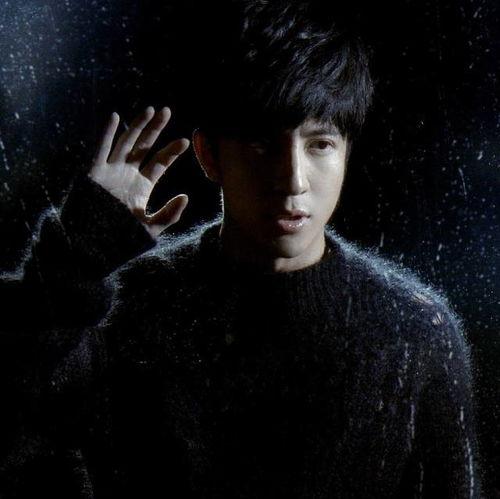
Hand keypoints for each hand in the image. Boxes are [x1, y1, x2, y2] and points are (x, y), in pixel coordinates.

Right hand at [88, 106, 189, 237]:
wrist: (94, 243)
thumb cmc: (123, 236)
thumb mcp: (150, 228)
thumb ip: (169, 214)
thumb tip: (185, 197)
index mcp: (142, 185)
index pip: (159, 163)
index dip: (171, 151)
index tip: (185, 141)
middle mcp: (128, 174)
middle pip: (144, 146)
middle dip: (155, 129)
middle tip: (167, 111)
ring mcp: (112, 171)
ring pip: (126, 143)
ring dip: (137, 126)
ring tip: (150, 110)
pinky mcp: (95, 173)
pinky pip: (101, 150)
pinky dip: (107, 134)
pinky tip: (115, 117)